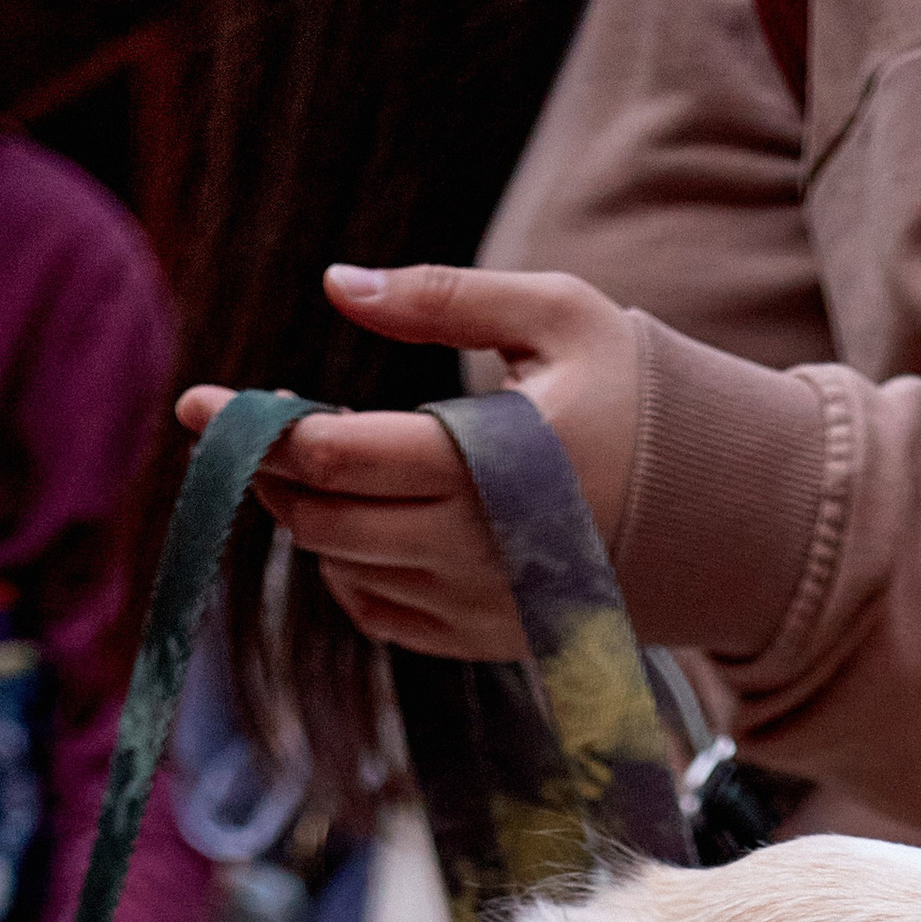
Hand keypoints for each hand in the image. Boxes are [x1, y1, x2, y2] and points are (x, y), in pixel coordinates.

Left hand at [176, 265, 643, 663]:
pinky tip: (361, 529)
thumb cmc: (636, 394)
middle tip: (250, 430)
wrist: (724, 513)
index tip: (195, 402)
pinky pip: (384, 619)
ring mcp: (479, 606)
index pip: (335, 456)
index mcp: (484, 464)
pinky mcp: (488, 637)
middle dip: (271, 477)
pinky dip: (350, 574)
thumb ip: (443, 298)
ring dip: (308, 522)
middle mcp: (472, 550)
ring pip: (345, 572)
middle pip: (322, 523)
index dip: (255, 430)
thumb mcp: (555, 313)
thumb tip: (340, 284)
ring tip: (309, 470)